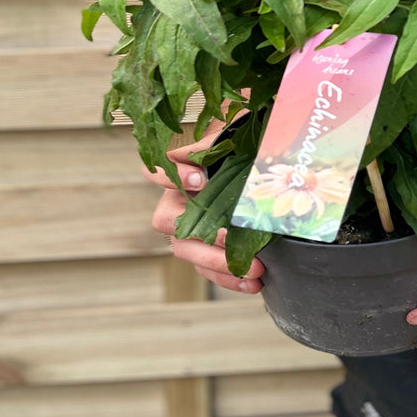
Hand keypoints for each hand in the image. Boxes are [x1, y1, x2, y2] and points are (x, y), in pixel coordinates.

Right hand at [142, 129, 264, 294]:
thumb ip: (215, 143)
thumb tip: (201, 154)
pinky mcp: (208, 250)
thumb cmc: (243, 143)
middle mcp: (178, 201)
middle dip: (198, 231)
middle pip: (168, 221)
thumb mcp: (234, 134)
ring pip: (186, 251)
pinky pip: (208, 270)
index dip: (173, 176)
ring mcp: (191, 228)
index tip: (202, 178)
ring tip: (252, 269)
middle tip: (230, 236)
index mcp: (181, 170)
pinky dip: (230, 278)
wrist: (259, 162)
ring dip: (217, 264)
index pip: (157, 171)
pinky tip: (254, 282)